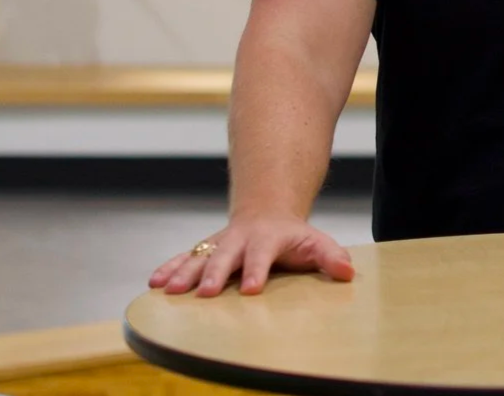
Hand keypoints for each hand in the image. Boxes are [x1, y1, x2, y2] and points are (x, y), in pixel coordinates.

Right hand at [150, 213, 355, 296]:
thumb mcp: (315, 242)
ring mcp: (219, 243)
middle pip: (224, 256)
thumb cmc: (293, 237)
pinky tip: (155, 283)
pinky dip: (169, 269)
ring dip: (183, 273)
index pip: (261, 256)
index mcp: (267, 239)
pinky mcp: (204, 250)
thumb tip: (348, 272)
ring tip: (168, 291)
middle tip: (205, 293)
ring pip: (199, 256)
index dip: (256, 271)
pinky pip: (184, 258)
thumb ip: (330, 257)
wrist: (267, 211)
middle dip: (213, 273)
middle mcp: (239, 240)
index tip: (250, 289)